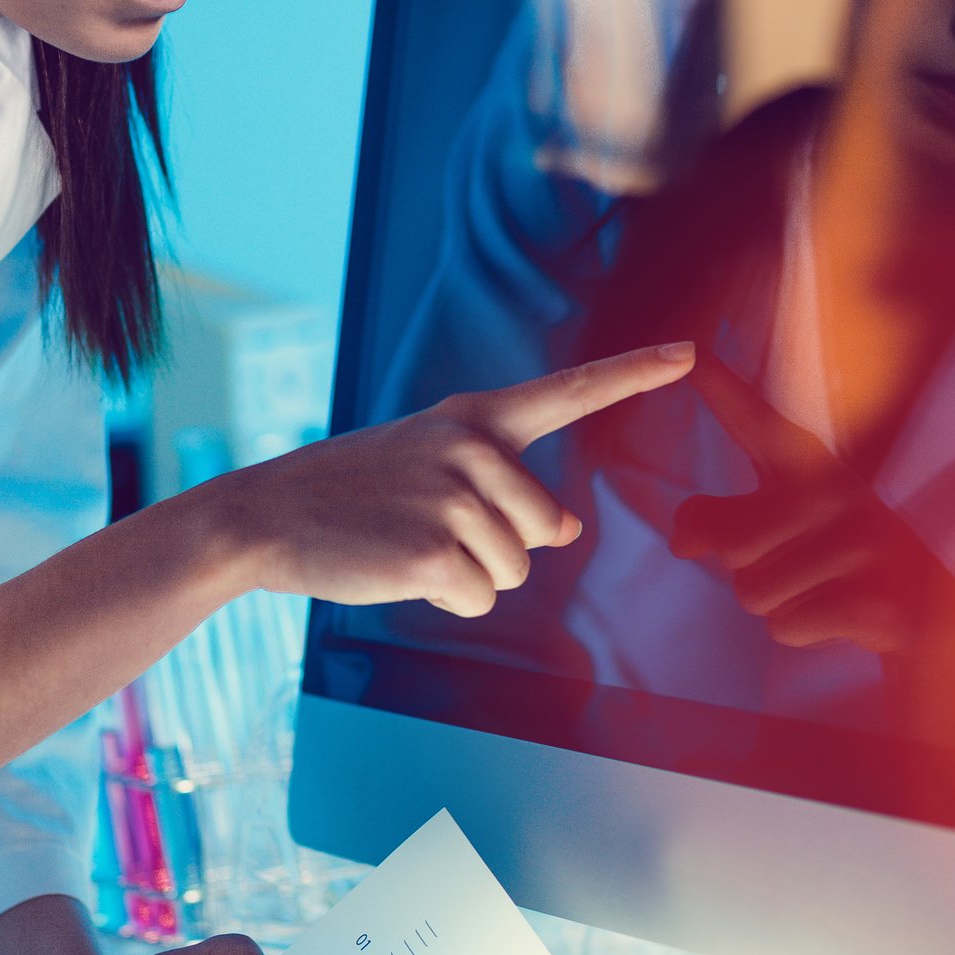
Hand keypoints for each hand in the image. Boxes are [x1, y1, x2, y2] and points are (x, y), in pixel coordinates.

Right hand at [192, 343, 695, 617]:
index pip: (568, 392)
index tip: (689, 353)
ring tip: (404, 545)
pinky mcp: (433, 554)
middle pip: (545, 530)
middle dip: (496, 550)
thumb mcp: (427, 467)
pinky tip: (395, 571)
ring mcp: (452, 500)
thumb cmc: (350, 493)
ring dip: (467, 578)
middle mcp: (471, 450)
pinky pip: (476, 601)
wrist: (265, 515)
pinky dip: (441, 601)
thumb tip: (566, 531)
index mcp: (473, 420)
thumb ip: (501, 486)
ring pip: (513, 573)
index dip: (633, 373)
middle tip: (423, 529)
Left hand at [673, 358, 954, 654]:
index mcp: (813, 466)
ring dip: (775, 606)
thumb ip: (719, 522)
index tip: (695, 353)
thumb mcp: (777, 531)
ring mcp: (865, 544)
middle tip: (799, 564)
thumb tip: (680, 544)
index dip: (726, 390)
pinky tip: (843, 614)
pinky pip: (786, 625)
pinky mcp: (879, 598)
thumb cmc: (838, 561)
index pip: (760, 425)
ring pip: (752, 593)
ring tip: (824, 587)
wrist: (934, 616)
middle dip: (746, 572)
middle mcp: (840, 493)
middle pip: (730, 547)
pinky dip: (801, 631)